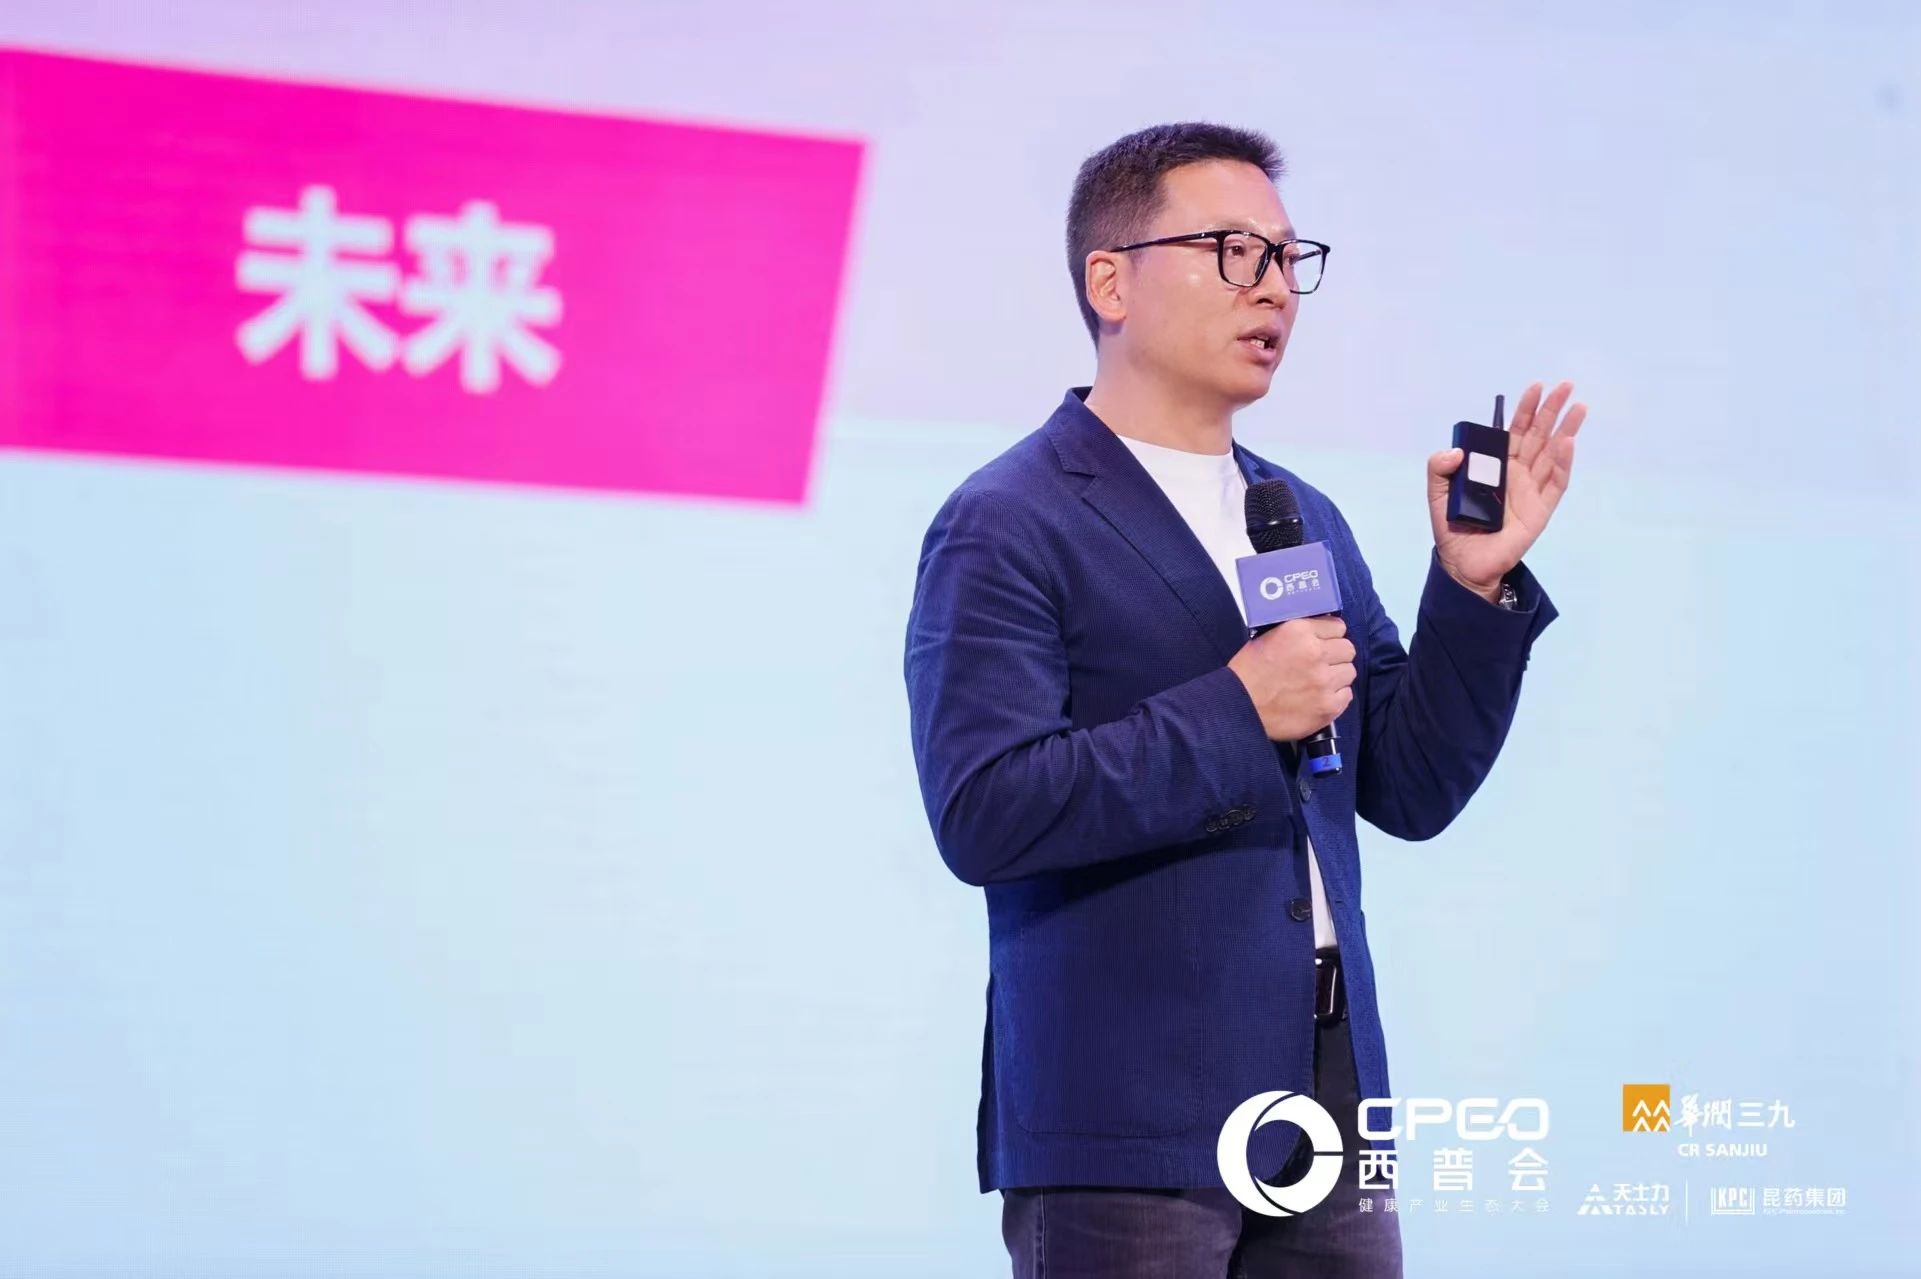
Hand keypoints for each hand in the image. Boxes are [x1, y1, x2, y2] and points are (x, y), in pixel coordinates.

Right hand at [1227, 616, 1356, 741]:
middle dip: (1336, 655)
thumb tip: (1319, 632)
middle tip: (1322, 664)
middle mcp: (1316, 653)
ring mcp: (1324, 681)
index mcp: (1299, 632)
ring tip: (1319, 682)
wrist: (1239, 707)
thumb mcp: (1268, 637)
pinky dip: (1335, 696)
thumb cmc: (1248, 673)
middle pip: (1348, 649)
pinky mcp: (1328, 706)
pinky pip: (1347, 695)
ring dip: (1337, 676)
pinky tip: (1319, 697)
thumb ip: (1298, 633)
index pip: (1338, 627)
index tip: (1323, 643)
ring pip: (1349, 672)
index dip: (1329, 636)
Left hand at [1427, 379, 1587, 599]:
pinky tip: (1568, 443)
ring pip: (1553, 454)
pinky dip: (1563, 463)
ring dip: (1566, 430)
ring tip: (1579, 407)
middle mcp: (1518, 473)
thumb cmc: (1453, 526)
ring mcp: (1532, 490)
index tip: (1536, 386)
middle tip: (1566, 385)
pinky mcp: (1541, 509)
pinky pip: (1556, 483)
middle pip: (1539, 435)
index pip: (1515, 430)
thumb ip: (1438, 469)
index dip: (1526, 409)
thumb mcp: (1437, 493)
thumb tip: (1455, 451)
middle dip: (1552, 410)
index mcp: (1497, 464)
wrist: (1463, 562)